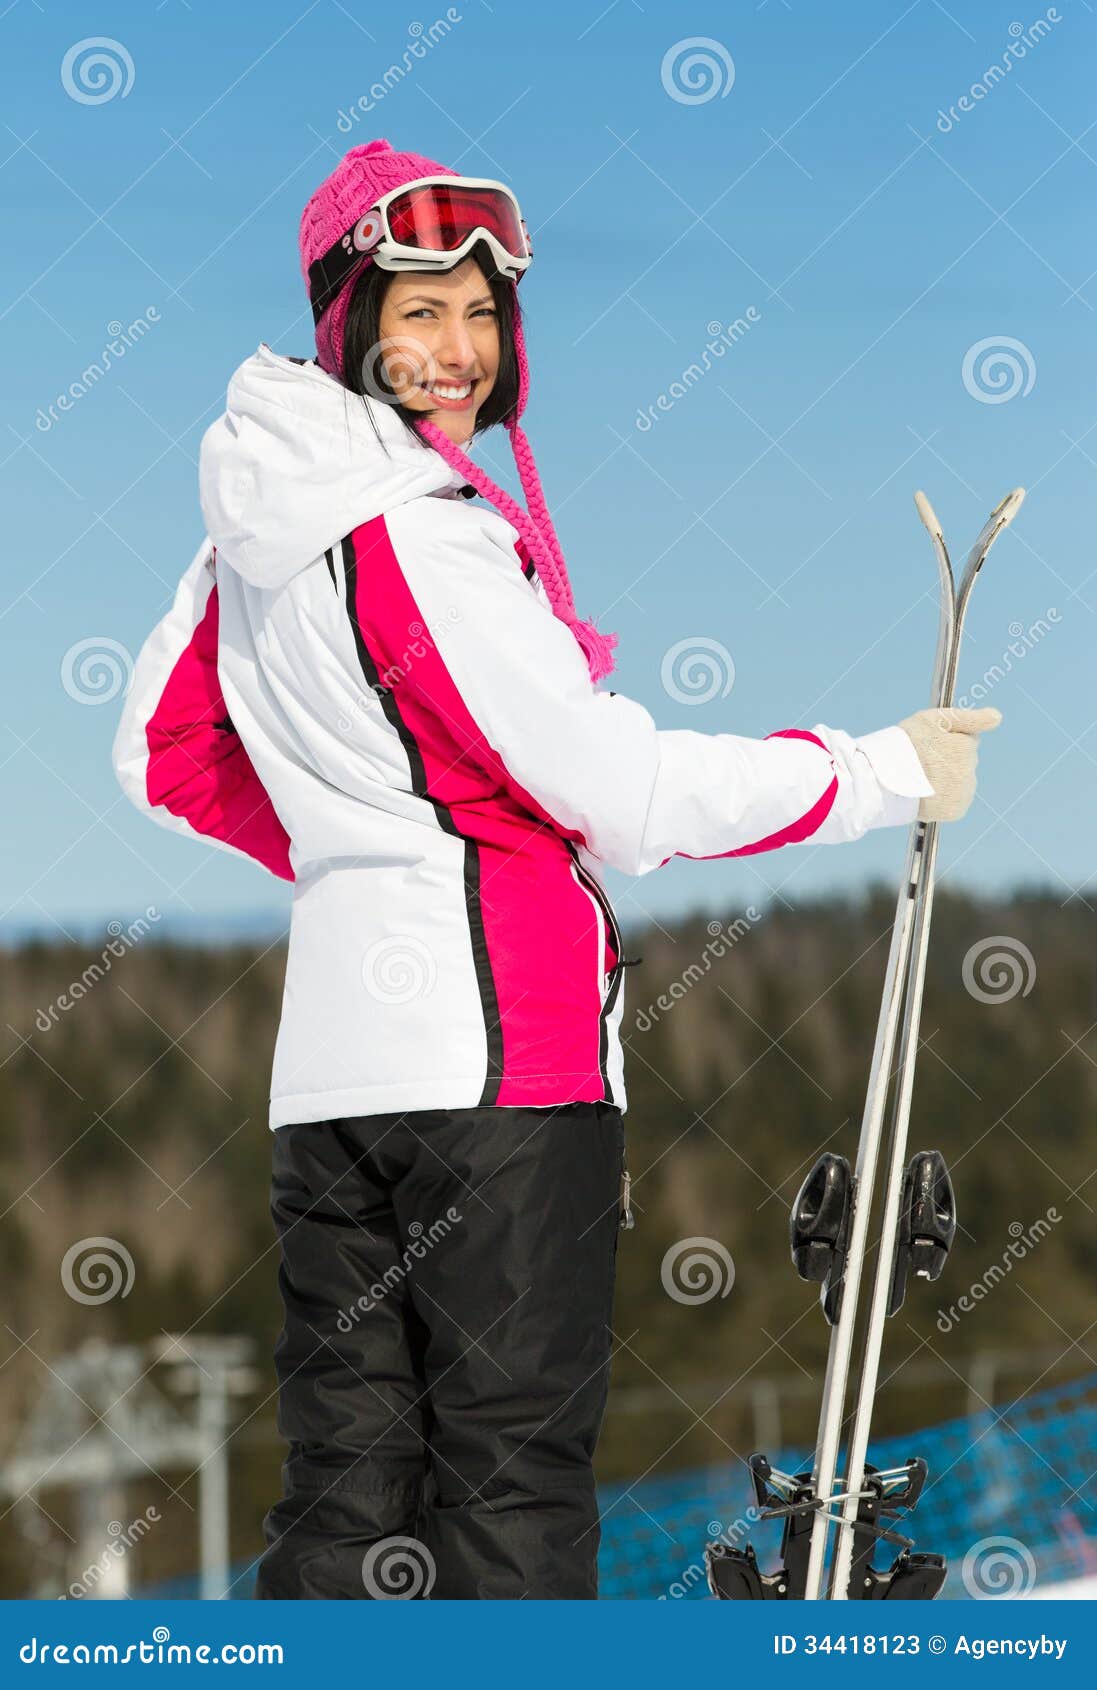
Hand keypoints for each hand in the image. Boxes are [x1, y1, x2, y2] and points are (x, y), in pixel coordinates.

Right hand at [898, 706, 1001, 821]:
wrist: (885, 781)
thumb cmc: (905, 745)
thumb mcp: (935, 719)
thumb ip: (969, 718)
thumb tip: (997, 716)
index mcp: (966, 747)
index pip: (966, 740)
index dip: (946, 740)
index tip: (930, 745)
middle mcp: (970, 770)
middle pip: (964, 761)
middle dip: (947, 760)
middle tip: (921, 762)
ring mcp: (964, 792)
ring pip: (960, 781)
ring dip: (946, 779)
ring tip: (921, 778)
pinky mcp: (956, 810)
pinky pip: (955, 800)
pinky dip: (944, 798)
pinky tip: (927, 793)